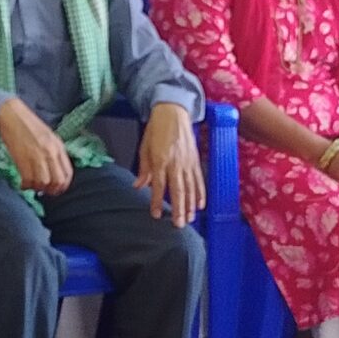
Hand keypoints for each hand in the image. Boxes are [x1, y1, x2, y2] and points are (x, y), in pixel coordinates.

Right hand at [0, 97, 74, 196]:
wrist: (11, 115)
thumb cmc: (28, 125)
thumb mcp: (47, 137)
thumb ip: (53, 153)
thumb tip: (53, 174)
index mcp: (58, 146)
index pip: (67, 173)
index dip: (63, 186)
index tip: (55, 190)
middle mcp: (50, 152)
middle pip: (57, 181)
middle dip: (51, 190)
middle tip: (43, 190)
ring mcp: (37, 155)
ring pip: (43, 182)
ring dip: (37, 188)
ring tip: (32, 185)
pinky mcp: (23, 158)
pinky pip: (28, 180)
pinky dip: (26, 185)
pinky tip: (23, 184)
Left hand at [136, 103, 203, 225]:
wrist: (173, 113)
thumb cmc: (156, 130)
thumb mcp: (144, 147)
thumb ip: (144, 169)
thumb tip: (138, 187)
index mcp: (161, 159)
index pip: (158, 185)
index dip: (156, 201)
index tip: (155, 215)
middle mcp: (176, 163)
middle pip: (178, 190)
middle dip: (178, 209)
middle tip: (178, 225)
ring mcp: (188, 162)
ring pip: (190, 188)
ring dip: (190, 205)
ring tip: (189, 219)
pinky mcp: (195, 161)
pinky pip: (199, 180)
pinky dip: (200, 193)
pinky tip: (200, 205)